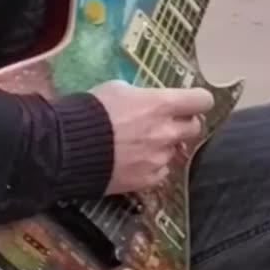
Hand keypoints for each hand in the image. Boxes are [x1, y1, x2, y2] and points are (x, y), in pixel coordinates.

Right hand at [89, 80, 213, 193]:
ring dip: (164, 146)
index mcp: (161, 105)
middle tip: (166, 123)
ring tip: (140, 144)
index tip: (190, 102)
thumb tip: (150, 102)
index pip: (202, 101)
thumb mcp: (117, 89)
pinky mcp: (147, 180)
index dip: (197, 100)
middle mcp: (166, 133)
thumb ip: (142, 96)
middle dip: (183, 124)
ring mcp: (158, 159)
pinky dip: (153, 166)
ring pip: (175, 151)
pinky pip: (161, 172)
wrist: (67, 148)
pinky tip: (134, 161)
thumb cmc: (90, 111)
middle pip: (194, 128)